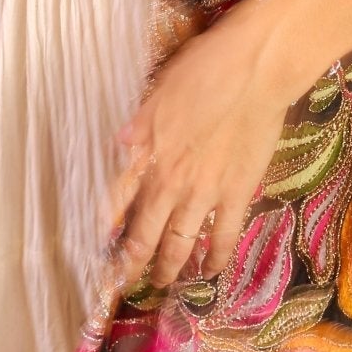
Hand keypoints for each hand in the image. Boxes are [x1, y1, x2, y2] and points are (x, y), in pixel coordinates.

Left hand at [104, 0, 299, 291]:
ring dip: (168, 267)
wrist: (255, 69)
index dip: (103, 228)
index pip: (115, 201)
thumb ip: (138, 124)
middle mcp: (170, 181)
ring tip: (162, 282)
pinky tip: (210, 272)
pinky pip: (224, 237)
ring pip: (179, 244)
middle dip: (130, 263)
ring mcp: (205, 192)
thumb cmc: (204, 67)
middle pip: (143, 234)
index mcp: (146, 152)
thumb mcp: (158, 89)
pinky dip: (215, 259)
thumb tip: (117, 145)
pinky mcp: (237, 194)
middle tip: (122, 283)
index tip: (95, 248)